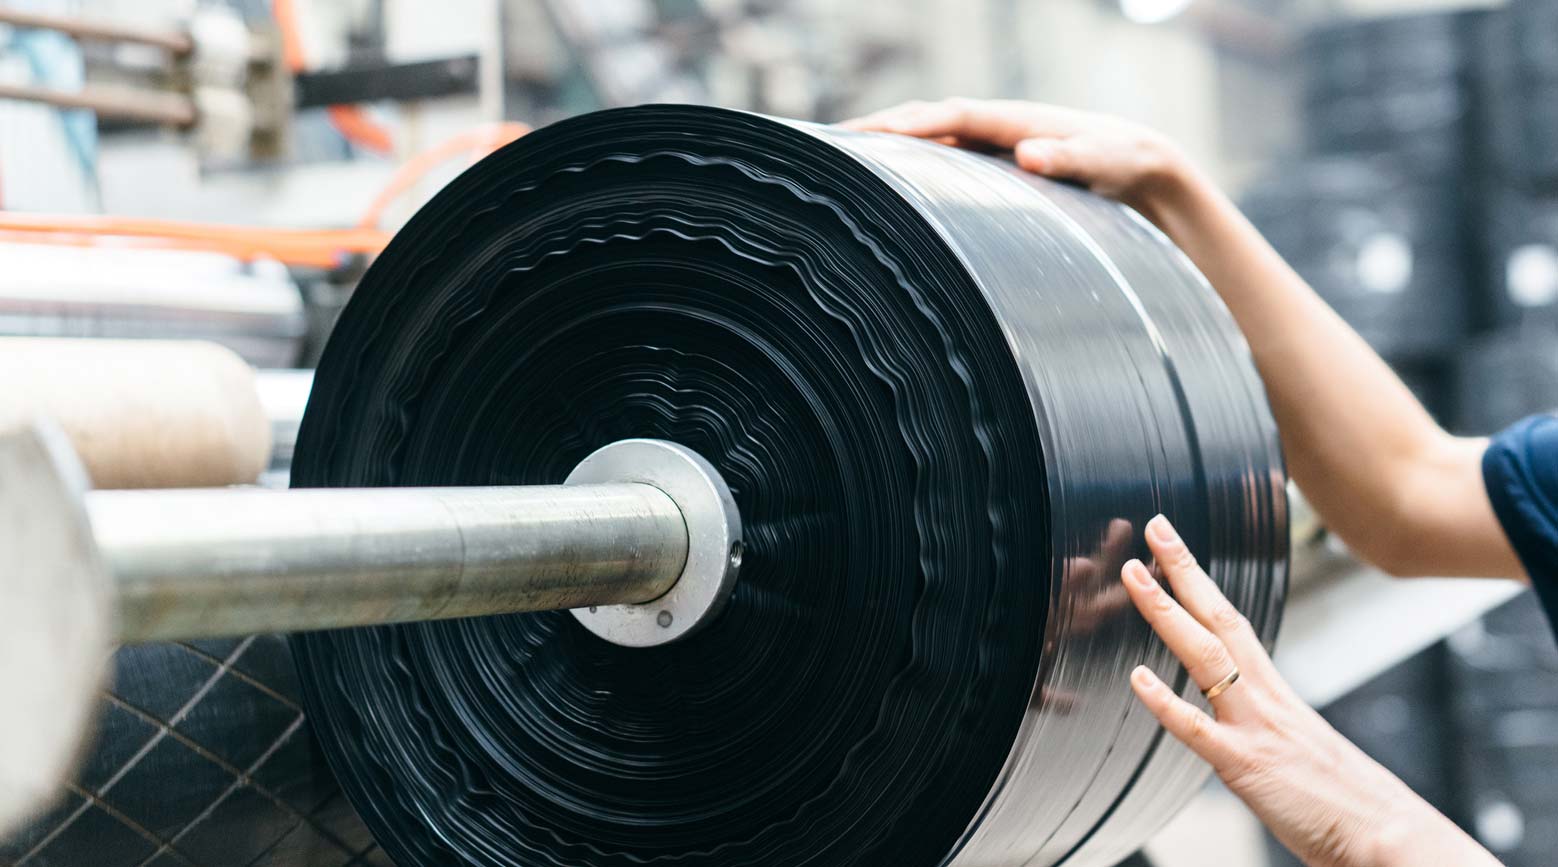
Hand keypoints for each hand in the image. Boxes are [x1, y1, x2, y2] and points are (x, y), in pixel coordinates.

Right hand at [840, 98, 1192, 221]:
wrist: (1138, 163)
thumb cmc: (1123, 163)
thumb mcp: (1104, 163)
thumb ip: (1071, 157)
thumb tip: (1029, 153)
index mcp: (1013, 120)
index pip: (948, 117)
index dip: (907, 126)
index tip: (864, 137)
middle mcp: (994, 126)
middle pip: (925, 120)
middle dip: (878, 130)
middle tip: (827, 146)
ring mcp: (989, 143)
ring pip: (927, 139)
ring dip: (886, 146)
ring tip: (838, 162)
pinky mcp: (989, 164)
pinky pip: (939, 157)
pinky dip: (907, 163)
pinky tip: (882, 183)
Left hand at [1122, 515, 1499, 866]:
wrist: (1387, 834)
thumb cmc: (1342, 800)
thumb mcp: (1296, 746)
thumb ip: (1260, 723)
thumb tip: (1231, 715)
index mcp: (1275, 692)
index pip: (1231, 621)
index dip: (1199, 581)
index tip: (1172, 547)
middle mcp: (1264, 698)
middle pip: (1219, 618)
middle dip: (1183, 570)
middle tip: (1155, 527)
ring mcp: (1255, 727)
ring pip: (1204, 656)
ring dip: (1165, 611)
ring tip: (1134, 574)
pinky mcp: (1245, 766)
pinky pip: (1197, 730)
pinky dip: (1165, 702)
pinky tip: (1137, 677)